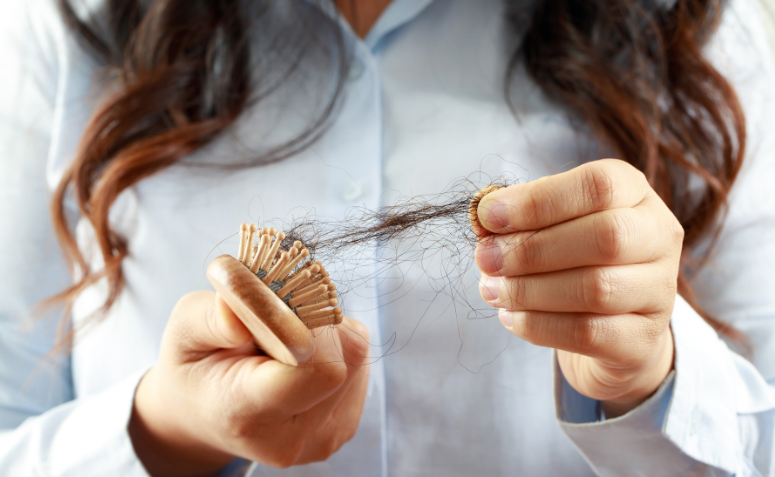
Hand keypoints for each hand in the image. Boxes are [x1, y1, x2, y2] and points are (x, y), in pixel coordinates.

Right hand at [129, 291, 369, 476]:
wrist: (205, 415)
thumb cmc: (196, 368)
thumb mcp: (183, 331)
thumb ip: (211, 316)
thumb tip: (252, 304)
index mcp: (246, 414)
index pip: (315, 370)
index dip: (308, 326)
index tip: (280, 304)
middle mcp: (292, 437)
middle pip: (341, 358)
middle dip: (315, 322)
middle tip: (278, 317)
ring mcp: (323, 437)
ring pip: (354, 354)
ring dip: (326, 332)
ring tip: (284, 340)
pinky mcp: (344, 427)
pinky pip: (358, 364)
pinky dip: (335, 348)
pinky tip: (300, 357)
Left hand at [475, 159, 678, 417]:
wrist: (611, 326)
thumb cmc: (571, 259)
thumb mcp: (547, 225)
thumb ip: (516, 218)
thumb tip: (482, 217)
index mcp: (634, 193)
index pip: (598, 185)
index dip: (538, 200)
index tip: (487, 216)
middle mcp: (657, 237)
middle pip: (605, 237)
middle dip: (532, 249)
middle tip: (485, 258)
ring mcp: (659, 292)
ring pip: (596, 289)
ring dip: (529, 290)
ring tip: (491, 290)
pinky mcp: (643, 340)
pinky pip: (588, 334)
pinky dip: (539, 326)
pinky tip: (511, 318)